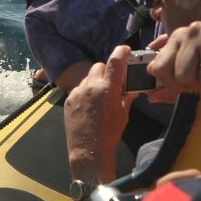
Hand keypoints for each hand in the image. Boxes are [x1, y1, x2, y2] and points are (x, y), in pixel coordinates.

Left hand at [64, 45, 134, 181]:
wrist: (88, 151)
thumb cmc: (109, 134)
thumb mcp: (123, 114)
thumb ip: (126, 97)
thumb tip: (131, 89)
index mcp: (108, 89)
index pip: (115, 61)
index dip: (121, 52)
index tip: (124, 49)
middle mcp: (91, 87)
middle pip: (99, 66)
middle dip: (106, 71)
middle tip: (112, 83)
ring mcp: (78, 93)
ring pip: (87, 78)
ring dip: (95, 82)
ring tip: (100, 98)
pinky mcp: (68, 99)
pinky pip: (78, 89)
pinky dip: (85, 93)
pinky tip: (89, 106)